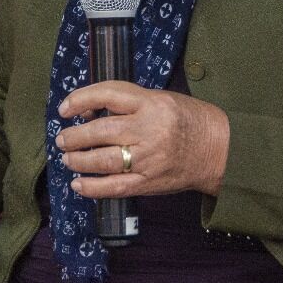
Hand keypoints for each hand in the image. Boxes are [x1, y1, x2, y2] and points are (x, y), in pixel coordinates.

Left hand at [57, 81, 229, 197]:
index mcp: (151, 103)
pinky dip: (92, 187)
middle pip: (99, 131)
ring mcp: (147, 158)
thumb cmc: (189, 120)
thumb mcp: (161, 99)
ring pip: (101, 160)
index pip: (107, 94)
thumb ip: (129, 105)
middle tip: (63, 139)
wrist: (219, 149)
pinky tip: (78, 184)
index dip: (80, 99)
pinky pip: (114, 187)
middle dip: (73, 136)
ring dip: (78, 160)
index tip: (65, 108)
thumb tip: (89, 114)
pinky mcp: (148, 182)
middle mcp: (147, 129)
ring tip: (68, 158)